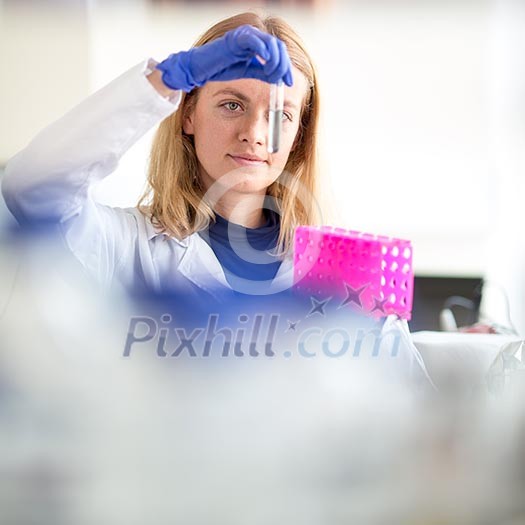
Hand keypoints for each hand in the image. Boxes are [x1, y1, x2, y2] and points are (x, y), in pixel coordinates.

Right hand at [156, 25, 292, 91]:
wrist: (201, 70)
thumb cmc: (221, 70)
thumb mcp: (248, 74)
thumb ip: (263, 73)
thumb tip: (280, 79)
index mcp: (258, 46)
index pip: (279, 53)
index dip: (286, 68)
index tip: (289, 83)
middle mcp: (254, 38)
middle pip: (278, 47)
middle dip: (283, 65)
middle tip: (282, 80)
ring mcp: (245, 36)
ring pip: (269, 43)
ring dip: (275, 60)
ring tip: (272, 74)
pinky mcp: (236, 39)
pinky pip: (254, 41)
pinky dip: (262, 50)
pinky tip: (265, 62)